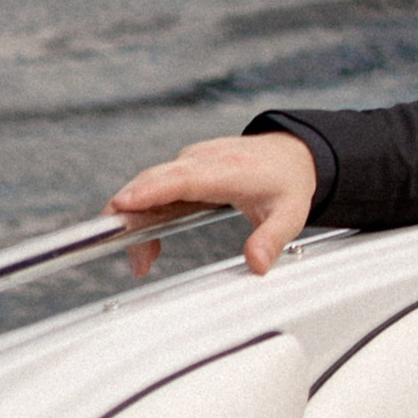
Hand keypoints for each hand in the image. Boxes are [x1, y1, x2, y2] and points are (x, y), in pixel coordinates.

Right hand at [107, 132, 317, 278]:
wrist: (293, 153)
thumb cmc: (288, 181)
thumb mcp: (290, 215)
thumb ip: (271, 240)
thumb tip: (256, 264)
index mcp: (229, 169)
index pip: (183, 178)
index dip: (151, 190)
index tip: (124, 204)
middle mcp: (205, 159)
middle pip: (156, 179)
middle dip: (130, 211)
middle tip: (124, 251)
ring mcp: (193, 160)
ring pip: (151, 183)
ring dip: (136, 218)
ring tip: (142, 261)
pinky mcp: (187, 166)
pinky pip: (158, 185)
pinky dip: (145, 210)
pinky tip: (148, 243)